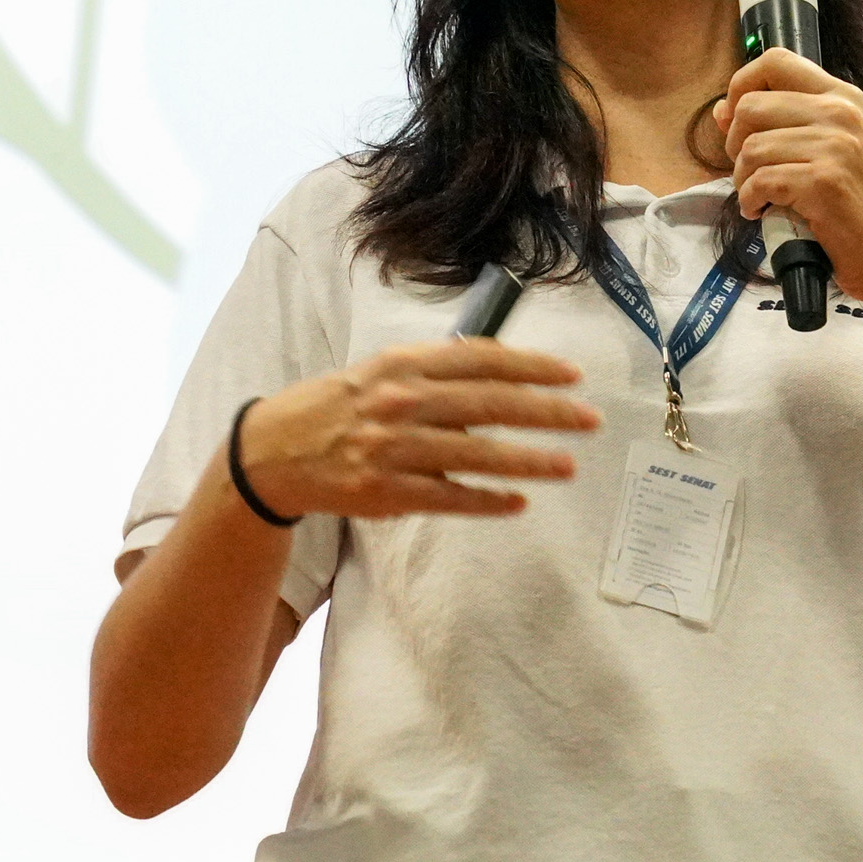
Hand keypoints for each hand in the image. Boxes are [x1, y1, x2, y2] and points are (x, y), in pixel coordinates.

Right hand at [234, 339, 596, 518]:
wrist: (274, 451)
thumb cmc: (341, 406)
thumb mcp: (382, 371)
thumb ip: (436, 369)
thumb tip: (500, 367)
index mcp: (404, 364)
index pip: (482, 359)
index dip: (532, 365)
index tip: (571, 375)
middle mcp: (402, 401)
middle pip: (491, 404)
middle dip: (547, 411)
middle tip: (588, 419)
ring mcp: (394, 448)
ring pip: (477, 453)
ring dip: (529, 460)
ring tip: (567, 465)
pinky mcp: (386, 490)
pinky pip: (449, 496)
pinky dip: (487, 500)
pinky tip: (518, 502)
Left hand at [714, 49, 862, 314]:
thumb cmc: (857, 207)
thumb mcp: (828, 151)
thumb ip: (781, 124)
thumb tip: (722, 109)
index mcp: (842, 98)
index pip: (776, 60)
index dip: (741, 84)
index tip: (735, 118)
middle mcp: (841, 114)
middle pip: (750, 105)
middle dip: (735, 143)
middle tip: (751, 172)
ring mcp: (835, 146)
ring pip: (750, 148)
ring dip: (743, 180)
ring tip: (761, 197)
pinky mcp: (824, 182)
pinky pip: (759, 181)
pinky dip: (750, 202)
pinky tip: (763, 212)